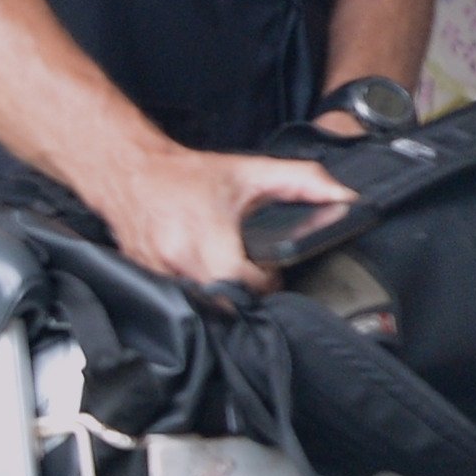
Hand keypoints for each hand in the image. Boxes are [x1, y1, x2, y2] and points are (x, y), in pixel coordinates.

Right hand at [84, 146, 350, 290]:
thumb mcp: (250, 172)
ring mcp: (157, 273)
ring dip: (218, 295)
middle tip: (249, 273)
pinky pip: (177, 297)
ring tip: (223, 271)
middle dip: (244, 293)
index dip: (267, 280)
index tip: (267, 267)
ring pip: (201, 306)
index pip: (251, 286)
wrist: (129, 170)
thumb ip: (304, 181)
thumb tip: (346, 198)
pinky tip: (196, 269)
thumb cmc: (186, 174)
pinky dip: (192, 290)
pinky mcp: (143, 277)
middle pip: (226, 303)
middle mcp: (179, 260)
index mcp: (207, 239)